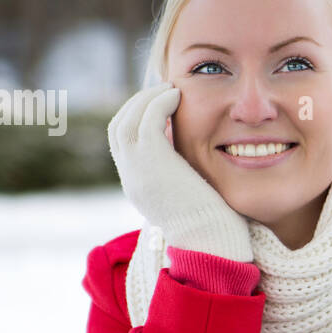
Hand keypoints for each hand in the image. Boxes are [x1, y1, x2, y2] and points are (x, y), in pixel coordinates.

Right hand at [107, 82, 253, 261]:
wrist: (212, 242)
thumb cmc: (213, 226)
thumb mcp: (191, 197)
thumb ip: (184, 175)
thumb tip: (194, 160)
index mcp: (138, 188)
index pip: (124, 145)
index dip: (137, 121)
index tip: (161, 110)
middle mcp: (131, 178)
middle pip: (118, 128)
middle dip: (137, 105)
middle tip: (162, 92)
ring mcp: (137, 169)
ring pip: (127, 120)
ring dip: (147, 99)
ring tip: (170, 90)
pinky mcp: (152, 161)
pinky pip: (146, 119)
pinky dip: (158, 102)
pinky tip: (177, 96)